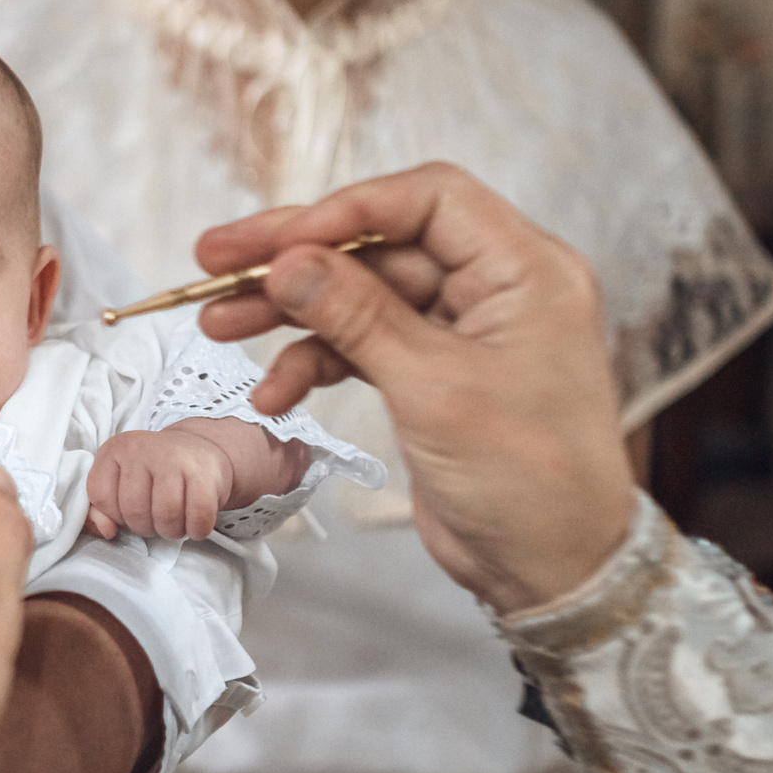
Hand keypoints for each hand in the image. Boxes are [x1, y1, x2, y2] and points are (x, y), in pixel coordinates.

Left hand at [84, 428, 235, 539]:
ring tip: (175, 521)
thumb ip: (100, 510)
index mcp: (115, 450)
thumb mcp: (119, 484)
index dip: (116, 515)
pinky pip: (198, 516)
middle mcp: (141, 448)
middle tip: (156, 519)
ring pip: (166, 517)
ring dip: (172, 531)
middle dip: (146, 528)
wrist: (199, 450)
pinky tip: (195, 522)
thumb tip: (106, 531)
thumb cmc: (154, 475)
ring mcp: (173, 458)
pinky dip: (197, 529)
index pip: (101, 497)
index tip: (131, 509)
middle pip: (134, 512)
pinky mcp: (202, 472)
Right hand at [193, 163, 634, 611]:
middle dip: (297, 256)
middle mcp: (497, 289)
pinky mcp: (435, 375)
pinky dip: (317, 363)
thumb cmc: (531, 481)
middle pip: (381, 245)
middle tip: (216, 259)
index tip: (281, 241)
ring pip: (362, 296)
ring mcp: (463, 333)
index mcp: (524, 270)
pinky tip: (274, 393)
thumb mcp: (436, 389)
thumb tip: (290, 261)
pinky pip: (364, 346)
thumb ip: (359, 316)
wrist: (556, 572)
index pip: (428, 199)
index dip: (348, 210)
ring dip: (292, 312)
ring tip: (220, 323)